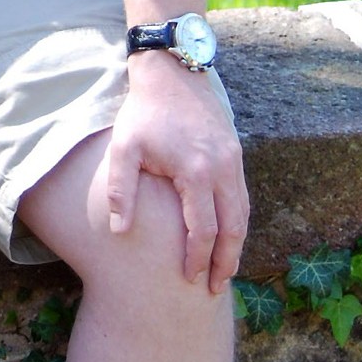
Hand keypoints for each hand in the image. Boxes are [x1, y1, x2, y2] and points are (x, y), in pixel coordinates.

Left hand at [104, 52, 249, 293]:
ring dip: (236, 244)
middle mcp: (223, 168)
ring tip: (224, 270)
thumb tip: (119, 230)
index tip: (187, 279)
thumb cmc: (143, 112)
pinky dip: (238, 221)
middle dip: (225, 262)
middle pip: (233, 228)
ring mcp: (233, 159)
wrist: (172, 72)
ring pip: (243, 213)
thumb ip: (120, 190)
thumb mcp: (124, 149)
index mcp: (196, 171)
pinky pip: (242, 196)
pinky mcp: (235, 152)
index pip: (203, 229)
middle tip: (214, 289)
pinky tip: (228, 235)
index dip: (196, 258)